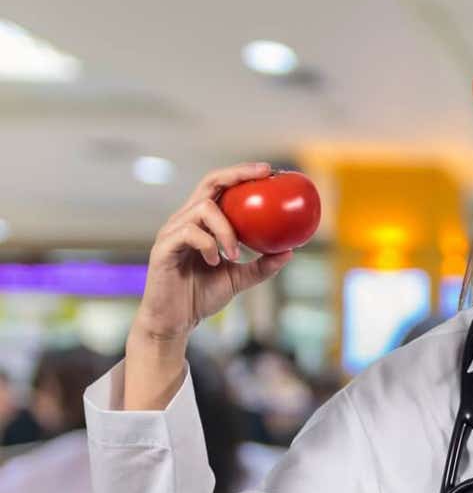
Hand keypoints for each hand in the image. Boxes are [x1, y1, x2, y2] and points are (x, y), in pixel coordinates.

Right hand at [131, 163, 293, 344]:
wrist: (174, 321)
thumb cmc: (201, 296)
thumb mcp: (239, 278)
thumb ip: (262, 265)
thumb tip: (290, 251)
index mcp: (201, 223)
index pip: (220, 187)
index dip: (241, 174)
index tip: (268, 170)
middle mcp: (185, 220)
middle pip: (209, 183)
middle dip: (237, 175)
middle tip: (263, 177)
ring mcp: (172, 232)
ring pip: (203, 208)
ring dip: (227, 229)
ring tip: (235, 253)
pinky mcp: (163, 248)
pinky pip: (189, 233)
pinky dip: (209, 244)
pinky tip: (216, 261)